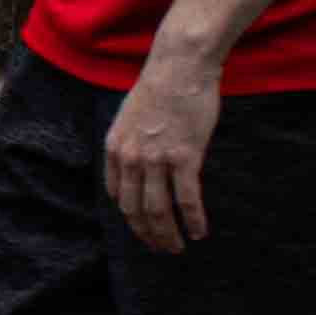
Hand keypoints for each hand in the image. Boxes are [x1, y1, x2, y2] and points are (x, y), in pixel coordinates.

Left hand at [109, 49, 219, 252]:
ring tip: (179, 247)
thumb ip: (131, 143)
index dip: (131, 218)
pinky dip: (193, 220)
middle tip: (162, 248)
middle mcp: (131, 158)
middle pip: (135, 210)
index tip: (144, 228)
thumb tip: (141, 165)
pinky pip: (186, 199)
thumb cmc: (160, 87)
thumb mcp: (130, 117)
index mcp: (115, 148)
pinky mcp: (184, 157)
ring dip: (168, 235)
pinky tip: (200, 231)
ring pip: (158, 211)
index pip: (118, 196)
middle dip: (148, 235)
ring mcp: (156, 159)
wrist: (179, 66)